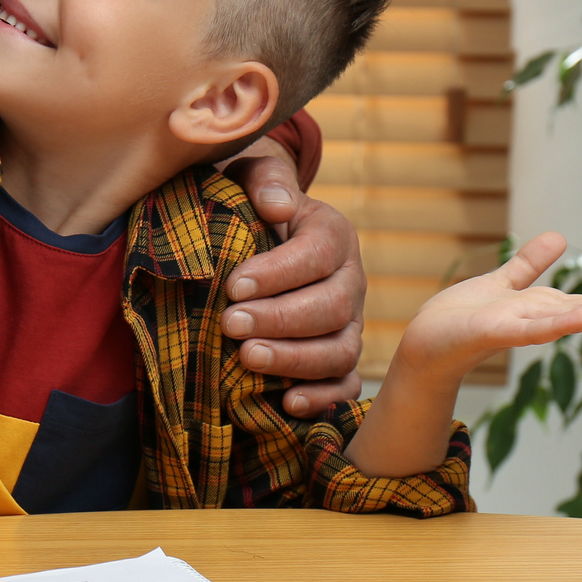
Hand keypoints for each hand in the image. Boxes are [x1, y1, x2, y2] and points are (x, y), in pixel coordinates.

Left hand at [221, 144, 366, 417]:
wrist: (259, 234)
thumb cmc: (250, 206)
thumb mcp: (254, 178)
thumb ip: (266, 181)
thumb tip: (275, 205)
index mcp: (333, 234)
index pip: (317, 255)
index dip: (277, 273)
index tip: (233, 285)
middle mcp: (351, 280)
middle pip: (332, 307)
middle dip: (279, 320)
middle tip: (230, 324)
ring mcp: (350, 322)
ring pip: (341, 350)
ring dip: (294, 360)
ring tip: (247, 359)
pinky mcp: (340, 355)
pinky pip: (345, 384)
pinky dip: (322, 397)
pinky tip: (286, 403)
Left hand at [396, 233, 581, 382]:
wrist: (426, 342)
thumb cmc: (462, 317)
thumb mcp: (502, 283)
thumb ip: (529, 264)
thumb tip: (560, 237)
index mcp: (546, 309)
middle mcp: (542, 321)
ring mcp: (523, 329)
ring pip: (573, 321)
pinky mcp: (497, 333)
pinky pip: (533, 330)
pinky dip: (557, 323)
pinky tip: (580, 314)